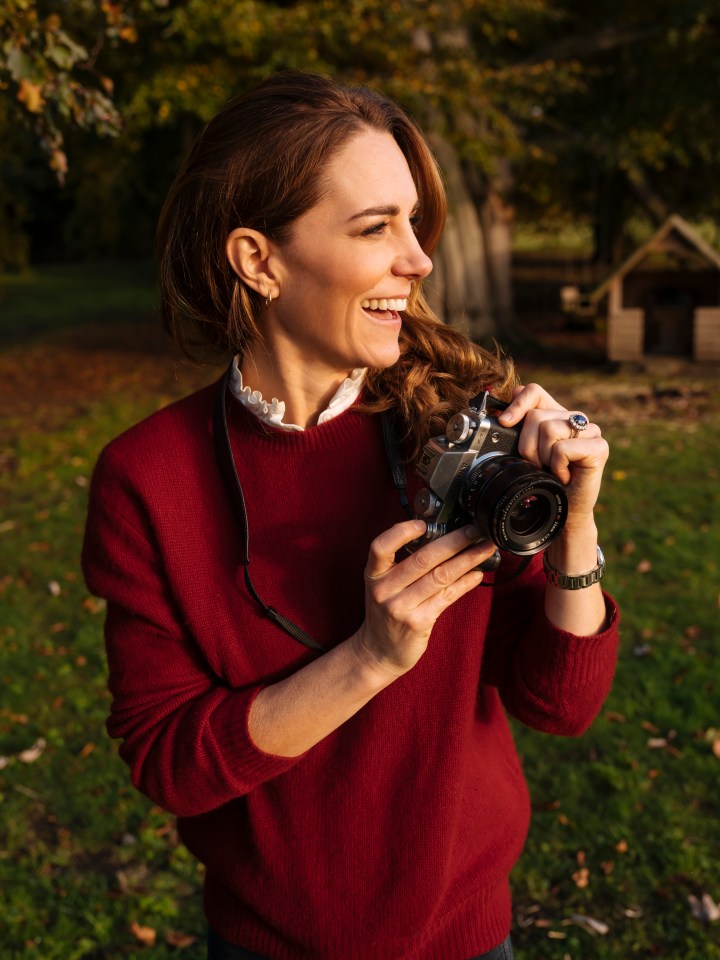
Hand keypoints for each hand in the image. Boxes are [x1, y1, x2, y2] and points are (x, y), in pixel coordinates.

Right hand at [351, 520, 495, 678]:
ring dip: (467, 560)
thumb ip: (402, 565)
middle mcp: (384, 589)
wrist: (378, 651)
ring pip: (440, 576)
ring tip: (485, 549)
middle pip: (422, 559)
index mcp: (374, 574)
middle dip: (454, 541)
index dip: (401, 532)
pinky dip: (465, 583)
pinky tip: (477, 575)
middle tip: (475, 530)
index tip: (423, 524)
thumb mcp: (383, 586)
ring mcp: (400, 607)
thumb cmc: (386, 613)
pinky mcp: (418, 622)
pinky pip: (446, 597)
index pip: (381, 547)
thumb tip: (441, 538)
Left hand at [497, 382, 608, 521]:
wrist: (564, 511)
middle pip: (536, 415)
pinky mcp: (600, 447)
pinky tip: (564, 475)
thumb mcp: (525, 453)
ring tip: (552, 470)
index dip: (517, 404)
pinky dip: (557, 466)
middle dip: (527, 446)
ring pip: (549, 429)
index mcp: (555, 414)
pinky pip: (563, 448)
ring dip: (543, 458)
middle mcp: (573, 418)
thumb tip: (504, 407)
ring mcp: (590, 431)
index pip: (533, 391)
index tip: (505, 423)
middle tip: (537, 465)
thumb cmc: (544, 482)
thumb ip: (519, 428)